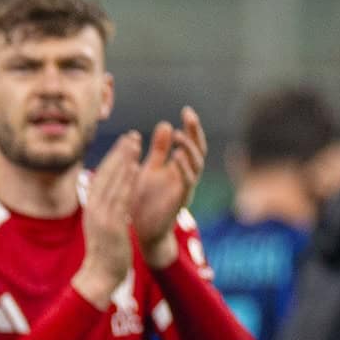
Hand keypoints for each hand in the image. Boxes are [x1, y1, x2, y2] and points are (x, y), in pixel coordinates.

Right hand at [73, 131, 140, 308]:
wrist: (99, 276)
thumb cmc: (104, 255)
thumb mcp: (102, 229)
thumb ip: (106, 213)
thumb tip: (112, 201)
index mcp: (92, 208)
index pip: (102, 177)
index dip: (114, 159)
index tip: (124, 145)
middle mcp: (94, 207)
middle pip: (106, 174)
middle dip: (119, 153)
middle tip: (131, 136)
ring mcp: (102, 214)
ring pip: (113, 180)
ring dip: (124, 160)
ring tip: (135, 143)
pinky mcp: (112, 223)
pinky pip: (121, 197)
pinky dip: (127, 180)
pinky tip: (135, 167)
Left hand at [132, 106, 207, 266]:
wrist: (141, 229)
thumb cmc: (146, 199)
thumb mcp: (151, 168)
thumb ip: (160, 149)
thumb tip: (166, 123)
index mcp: (179, 167)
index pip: (190, 143)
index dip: (191, 127)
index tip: (186, 110)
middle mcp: (186, 176)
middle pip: (198, 150)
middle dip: (195, 132)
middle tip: (189, 115)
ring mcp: (185, 188)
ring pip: (196, 165)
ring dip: (189, 149)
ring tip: (180, 135)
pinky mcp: (180, 200)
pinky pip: (187, 182)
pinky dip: (184, 168)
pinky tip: (178, 156)